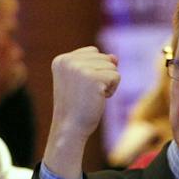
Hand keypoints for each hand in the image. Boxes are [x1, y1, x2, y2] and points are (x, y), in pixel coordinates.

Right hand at [44, 47, 119, 178]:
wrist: (70, 127)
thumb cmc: (78, 106)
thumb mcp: (84, 81)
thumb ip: (97, 64)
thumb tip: (115, 57)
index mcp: (61, 59)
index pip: (93, 52)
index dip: (95, 70)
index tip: (82, 86)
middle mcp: (68, 61)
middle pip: (104, 58)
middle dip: (103, 76)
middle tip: (87, 93)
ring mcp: (79, 68)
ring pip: (112, 66)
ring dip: (108, 83)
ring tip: (92, 95)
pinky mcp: (93, 77)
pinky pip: (116, 76)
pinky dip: (112, 90)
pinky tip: (98, 98)